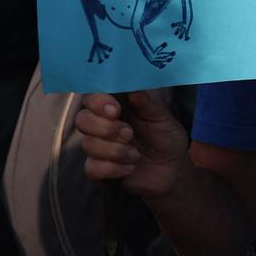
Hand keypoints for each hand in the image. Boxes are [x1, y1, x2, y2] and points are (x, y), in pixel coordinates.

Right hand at [76, 90, 191, 198]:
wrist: (173, 170)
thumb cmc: (166, 138)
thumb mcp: (161, 118)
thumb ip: (144, 102)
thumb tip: (131, 85)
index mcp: (116, 106)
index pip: (92, 96)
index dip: (97, 101)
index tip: (115, 110)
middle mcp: (102, 124)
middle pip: (82, 119)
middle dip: (105, 128)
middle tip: (129, 133)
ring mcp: (99, 147)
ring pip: (88, 144)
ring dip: (115, 150)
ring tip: (135, 155)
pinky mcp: (99, 170)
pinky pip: (91, 168)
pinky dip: (113, 168)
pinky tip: (130, 168)